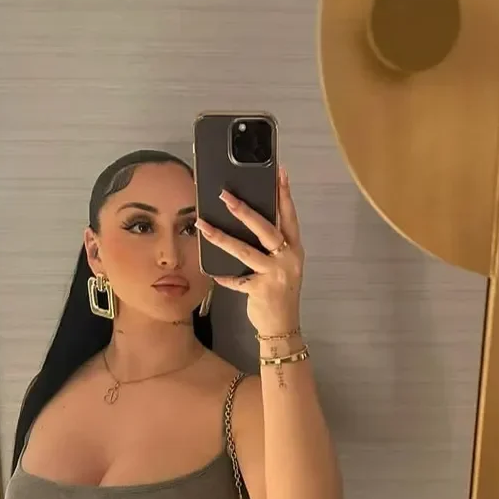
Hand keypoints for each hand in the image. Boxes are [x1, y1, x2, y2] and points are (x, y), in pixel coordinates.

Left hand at [195, 166, 303, 338]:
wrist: (283, 326)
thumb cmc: (280, 292)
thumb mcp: (283, 265)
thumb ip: (273, 246)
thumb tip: (248, 220)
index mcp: (294, 249)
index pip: (289, 216)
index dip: (284, 194)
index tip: (279, 172)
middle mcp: (287, 259)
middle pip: (265, 229)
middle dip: (244, 211)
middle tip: (225, 195)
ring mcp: (275, 274)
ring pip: (246, 250)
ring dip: (222, 237)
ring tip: (203, 225)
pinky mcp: (261, 290)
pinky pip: (237, 279)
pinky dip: (224, 276)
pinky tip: (211, 271)